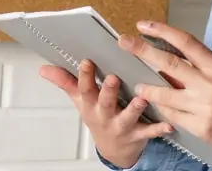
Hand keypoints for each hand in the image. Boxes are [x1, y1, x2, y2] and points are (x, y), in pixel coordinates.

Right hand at [41, 59, 173, 167]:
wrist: (113, 149)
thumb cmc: (99, 117)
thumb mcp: (80, 101)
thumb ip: (65, 83)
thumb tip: (44, 69)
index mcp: (91, 105)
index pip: (84, 89)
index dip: (85, 76)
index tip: (87, 61)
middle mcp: (105, 116)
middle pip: (105, 103)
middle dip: (108, 91)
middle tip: (113, 78)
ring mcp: (122, 126)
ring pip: (128, 117)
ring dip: (134, 108)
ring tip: (141, 98)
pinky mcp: (138, 135)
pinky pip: (149, 133)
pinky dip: (159, 129)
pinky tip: (168, 124)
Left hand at [118, 20, 211, 164]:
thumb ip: (200, 68)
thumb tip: (170, 60)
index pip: (185, 42)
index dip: (162, 30)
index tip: (143, 25)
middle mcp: (210, 84)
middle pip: (169, 63)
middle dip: (142, 51)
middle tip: (125, 42)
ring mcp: (204, 107)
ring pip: (164, 94)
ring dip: (147, 89)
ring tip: (139, 86)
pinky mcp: (200, 127)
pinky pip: (173, 115)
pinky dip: (164, 109)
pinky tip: (159, 106)